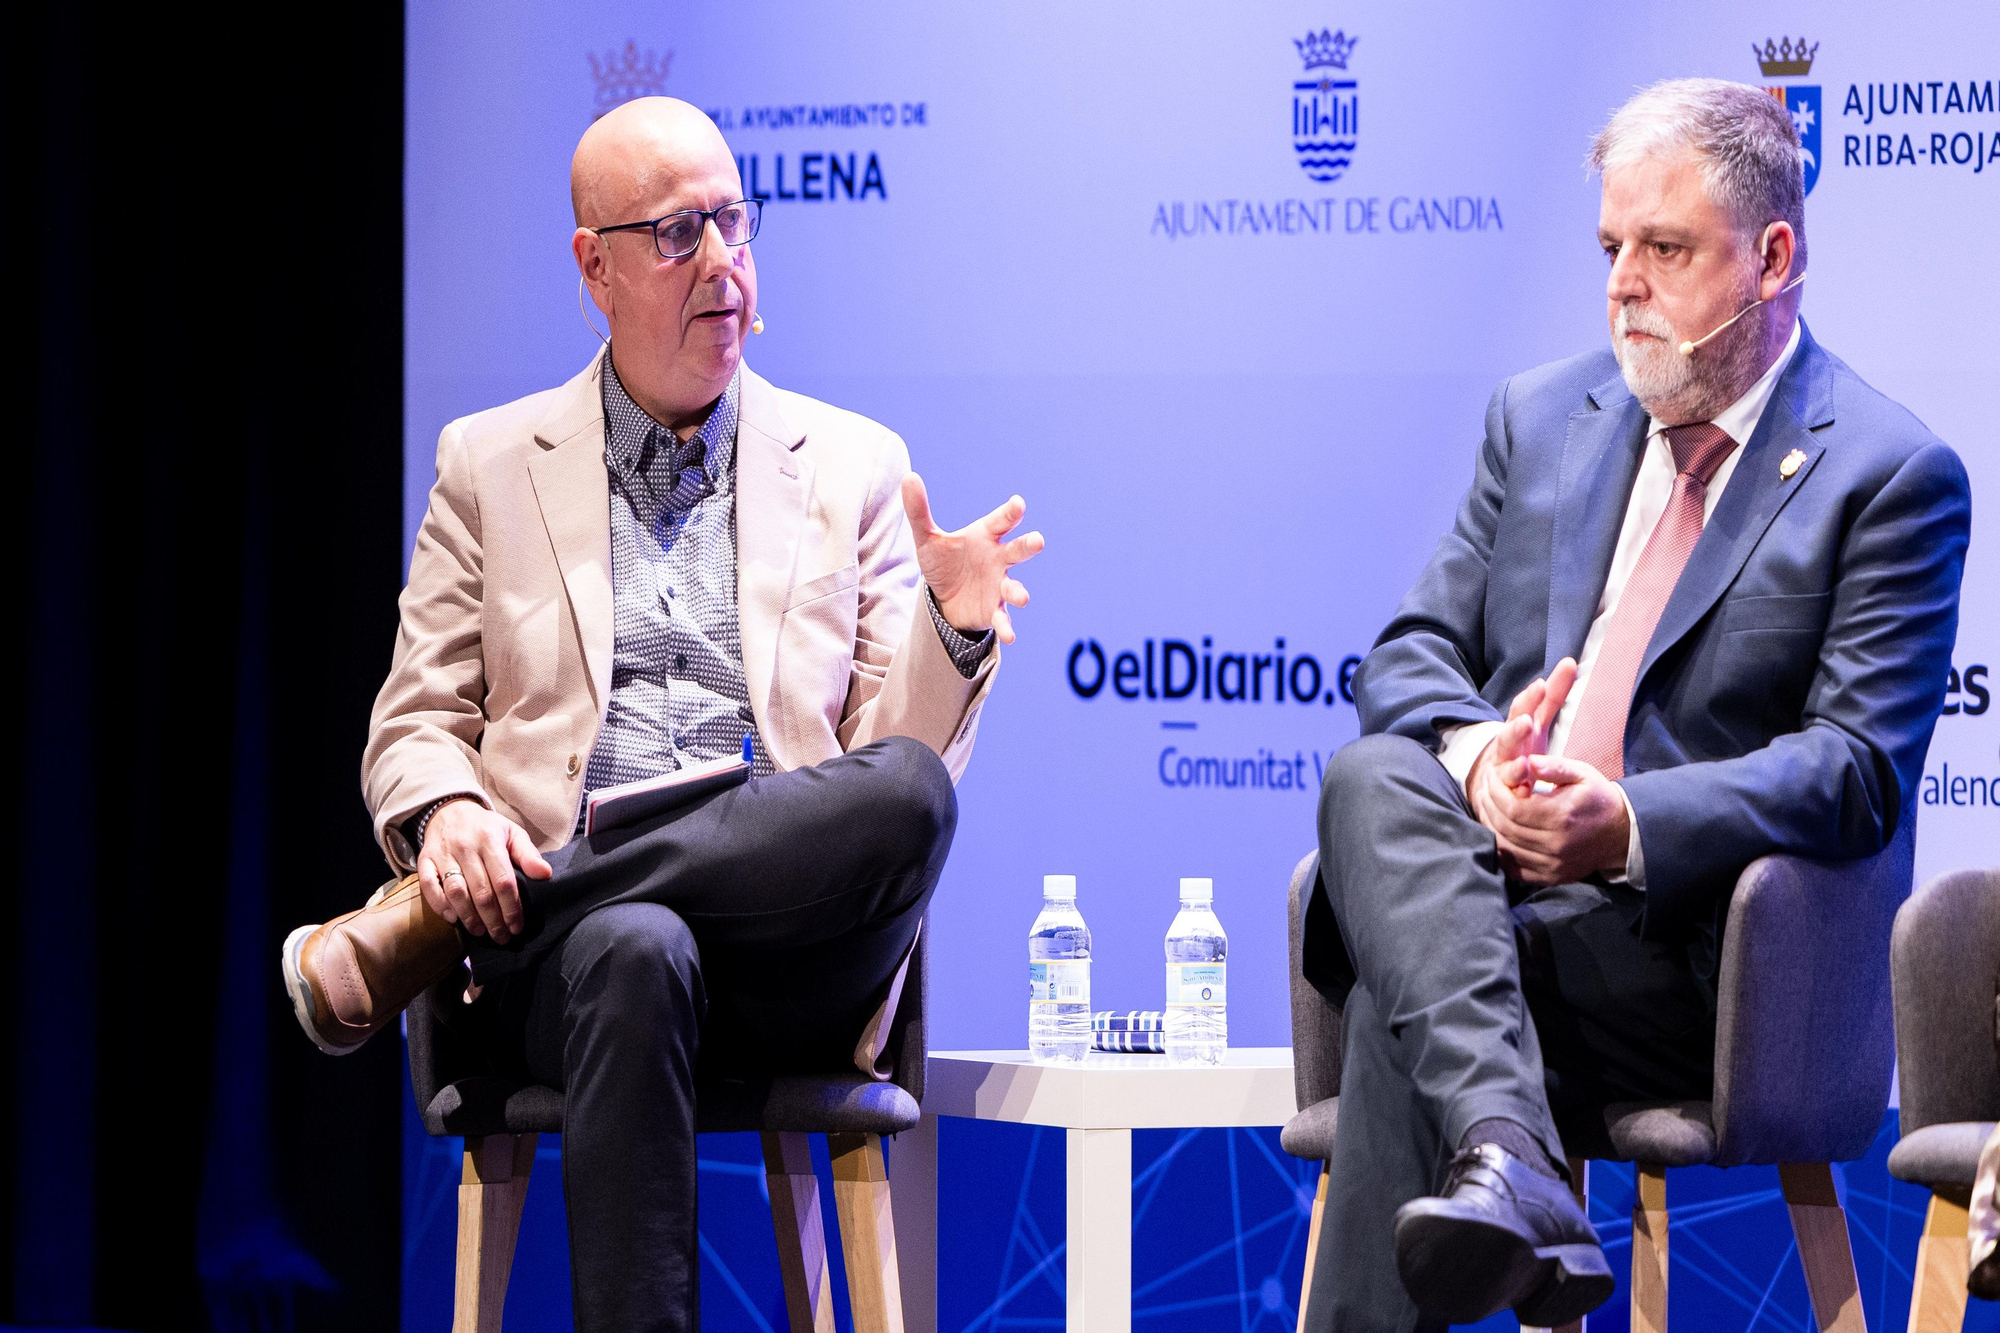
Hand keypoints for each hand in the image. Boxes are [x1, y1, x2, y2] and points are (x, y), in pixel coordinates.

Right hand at [417, 798, 551, 943]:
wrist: (450, 810)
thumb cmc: (486, 827)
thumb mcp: (512, 833)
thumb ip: (528, 855)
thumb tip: (546, 874)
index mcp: (490, 840)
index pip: (503, 881)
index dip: (511, 908)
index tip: (517, 927)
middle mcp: (465, 847)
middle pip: (481, 892)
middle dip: (493, 920)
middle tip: (501, 937)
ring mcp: (443, 854)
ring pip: (456, 891)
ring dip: (468, 916)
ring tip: (480, 932)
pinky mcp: (424, 860)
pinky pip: (428, 885)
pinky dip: (439, 904)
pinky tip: (453, 918)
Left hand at [900, 473, 1044, 643]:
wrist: (945, 599)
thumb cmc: (944, 562)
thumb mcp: (927, 539)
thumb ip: (918, 510)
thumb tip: (908, 476)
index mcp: (986, 536)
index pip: (1001, 521)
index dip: (1010, 513)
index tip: (1018, 504)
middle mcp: (998, 559)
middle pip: (1017, 550)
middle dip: (1028, 546)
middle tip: (1038, 541)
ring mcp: (1000, 585)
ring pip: (1014, 586)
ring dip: (1020, 592)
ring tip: (1022, 598)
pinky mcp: (995, 610)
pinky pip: (1003, 618)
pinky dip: (1007, 626)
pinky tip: (1010, 636)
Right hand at [1465, 658, 1577, 832]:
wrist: (1494, 782)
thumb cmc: (1522, 747)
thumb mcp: (1539, 720)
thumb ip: (1553, 696)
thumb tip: (1570, 662)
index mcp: (1518, 728)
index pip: (1522, 709)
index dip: (1530, 698)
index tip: (1541, 685)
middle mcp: (1507, 749)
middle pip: (1508, 736)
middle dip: (1516, 730)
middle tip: (1526, 722)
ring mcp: (1503, 772)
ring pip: (1507, 768)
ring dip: (1515, 768)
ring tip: (1524, 766)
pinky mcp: (1502, 794)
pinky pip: (1508, 795)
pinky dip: (1515, 795)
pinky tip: (1524, 793)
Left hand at [1483, 752, 1631, 885]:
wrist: (1621, 833)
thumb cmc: (1598, 798)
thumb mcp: (1582, 774)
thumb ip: (1554, 766)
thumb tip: (1527, 761)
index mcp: (1562, 816)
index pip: (1512, 807)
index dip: (1495, 792)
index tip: (1490, 777)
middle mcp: (1556, 844)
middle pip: (1505, 827)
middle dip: (1488, 806)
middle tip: (1483, 790)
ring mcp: (1553, 864)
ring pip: (1505, 848)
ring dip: (1490, 827)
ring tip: (1486, 807)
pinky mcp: (1551, 876)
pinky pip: (1514, 868)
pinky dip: (1501, 851)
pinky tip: (1497, 832)